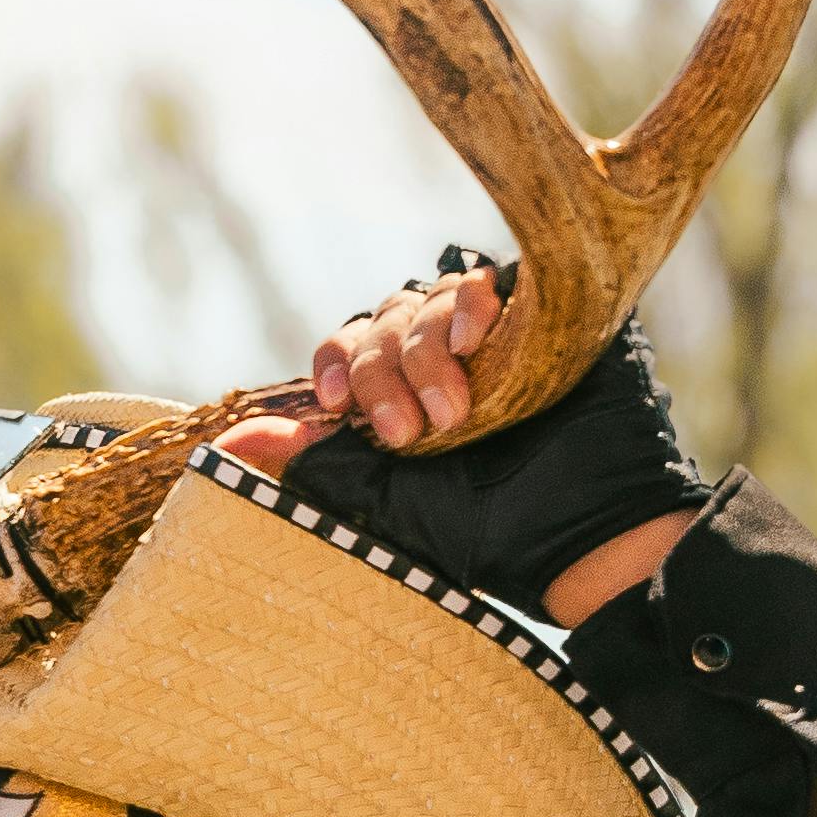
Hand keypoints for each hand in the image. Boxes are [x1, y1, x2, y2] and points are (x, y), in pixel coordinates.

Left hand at [228, 260, 706, 627]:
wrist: (585, 539)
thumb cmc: (491, 534)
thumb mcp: (384, 502)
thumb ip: (312, 465)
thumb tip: (230, 442)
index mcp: (401, 396)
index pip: (347, 348)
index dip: (336, 367)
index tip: (336, 409)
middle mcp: (443, 358)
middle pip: (382, 320)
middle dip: (385, 374)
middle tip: (414, 433)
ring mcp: (495, 334)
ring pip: (427, 299)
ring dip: (427, 349)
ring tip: (458, 409)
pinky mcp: (544, 315)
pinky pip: (490, 278)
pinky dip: (470, 301)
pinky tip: (473, 334)